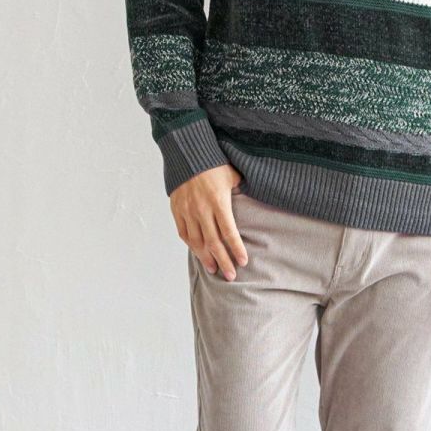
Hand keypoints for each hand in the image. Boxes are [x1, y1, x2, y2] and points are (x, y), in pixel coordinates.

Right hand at [170, 165, 248, 279]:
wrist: (186, 154)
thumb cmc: (213, 163)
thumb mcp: (233, 175)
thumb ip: (241, 191)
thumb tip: (254, 200)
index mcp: (218, 202)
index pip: (229, 232)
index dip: (236, 249)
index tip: (243, 262)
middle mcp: (202, 210)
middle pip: (214, 243)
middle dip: (223, 261)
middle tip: (230, 276)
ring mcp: (187, 211)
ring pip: (197, 242)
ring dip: (206, 258)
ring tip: (214, 269)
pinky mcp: (176, 210)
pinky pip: (184, 233)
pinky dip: (191, 245)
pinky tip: (198, 253)